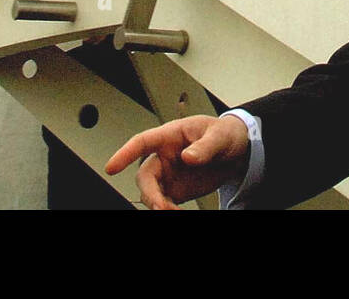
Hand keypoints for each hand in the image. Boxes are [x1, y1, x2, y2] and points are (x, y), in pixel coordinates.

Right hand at [105, 114, 250, 209]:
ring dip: (158, 204)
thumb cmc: (225, 135)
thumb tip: (188, 157)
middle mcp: (164, 155)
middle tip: (161, 206)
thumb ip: (205, 146)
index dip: (125, 153)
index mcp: (171, 135)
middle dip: (149, 192)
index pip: (142, 142)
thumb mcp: (220, 136)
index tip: (112, 167)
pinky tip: (177, 213)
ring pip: (150, 192)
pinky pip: (163, 203)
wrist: (237, 153)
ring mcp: (168, 174)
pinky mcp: (175, 190)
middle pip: (144, 175)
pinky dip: (167, 211)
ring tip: (174, 212)